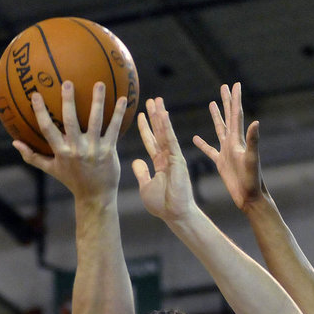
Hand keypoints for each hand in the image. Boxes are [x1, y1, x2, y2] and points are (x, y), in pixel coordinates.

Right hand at [13, 81, 125, 200]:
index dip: (41, 112)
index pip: (47, 129)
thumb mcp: (51, 169)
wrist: (96, 196)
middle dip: (69, 102)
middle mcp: (77, 149)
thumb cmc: (72, 180)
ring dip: (98, 102)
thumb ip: (32, 156)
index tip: (36, 94)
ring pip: (96, 122)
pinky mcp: (109, 150)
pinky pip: (114, 129)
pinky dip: (117, 114)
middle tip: (67, 83)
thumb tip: (14, 142)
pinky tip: (121, 100)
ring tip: (99, 83)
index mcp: (61, 152)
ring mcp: (95, 149)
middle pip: (71, 121)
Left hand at [131, 97, 195, 221]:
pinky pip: (171, 140)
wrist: (175, 214)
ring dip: (160, 116)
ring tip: (157, 101)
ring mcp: (173, 157)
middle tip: (151, 100)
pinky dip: (167, 127)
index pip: (152, 141)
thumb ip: (141, 172)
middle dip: (155, 116)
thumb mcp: (146, 186)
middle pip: (159, 132)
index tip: (141, 114)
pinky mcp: (178, 159)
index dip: (146, 128)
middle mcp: (167, 158)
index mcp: (160, 164)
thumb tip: (136, 161)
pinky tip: (162, 114)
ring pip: (165, 133)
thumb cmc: (162, 204)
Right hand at [192, 82, 262, 211]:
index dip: (235, 99)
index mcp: (238, 140)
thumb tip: (256, 122)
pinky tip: (196, 138)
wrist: (250, 197)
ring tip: (211, 103)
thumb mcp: (251, 159)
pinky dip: (203, 144)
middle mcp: (233, 143)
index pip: (236, 115)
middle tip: (224, 87)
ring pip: (219, 130)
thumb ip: (253, 141)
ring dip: (216, 117)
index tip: (235, 84)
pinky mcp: (221, 163)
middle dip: (226, 102)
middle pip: (228, 117)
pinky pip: (210, 150)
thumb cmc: (252, 179)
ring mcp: (227, 152)